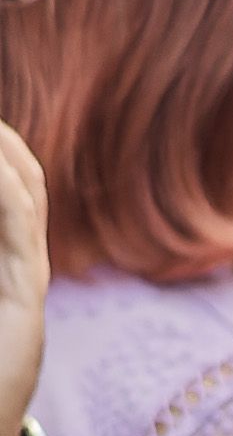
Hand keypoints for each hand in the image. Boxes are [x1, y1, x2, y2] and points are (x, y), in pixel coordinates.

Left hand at [0, 119, 47, 435]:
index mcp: (3, 258)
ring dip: (5, 154)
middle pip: (23, 182)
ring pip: (27, 196)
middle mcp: (20, 261)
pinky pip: (23, 229)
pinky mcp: (27, 294)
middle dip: (2, 141)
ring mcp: (27, 276)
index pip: (8, 189)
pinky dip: (8, 192)